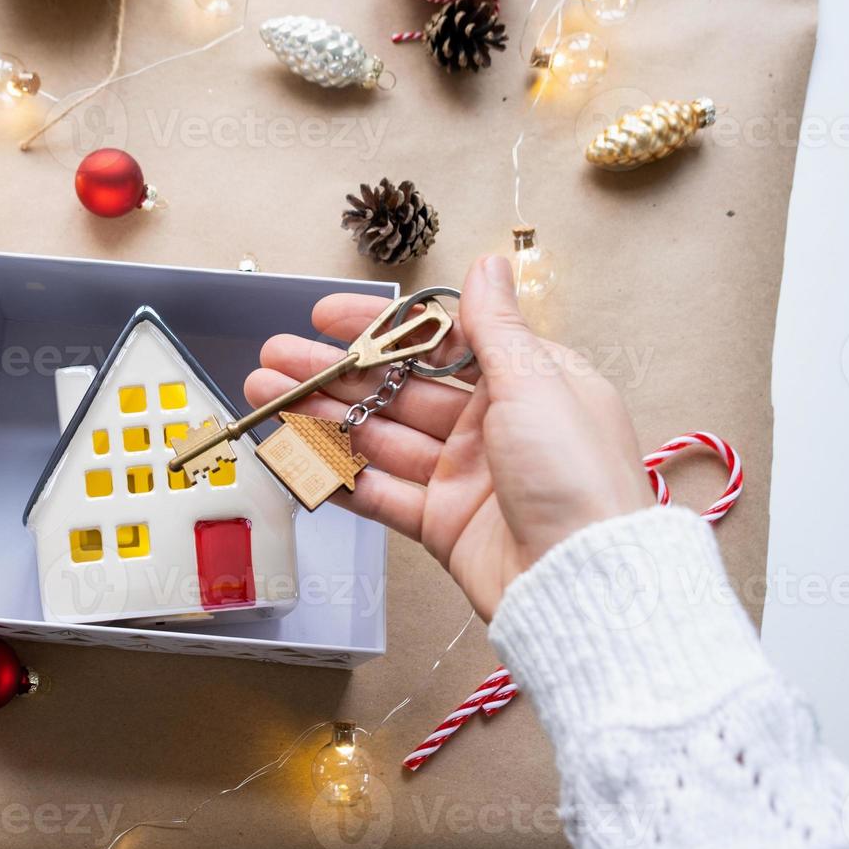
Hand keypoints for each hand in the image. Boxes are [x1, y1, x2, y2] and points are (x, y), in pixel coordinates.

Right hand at [244, 255, 654, 620]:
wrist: (583, 583)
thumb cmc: (578, 479)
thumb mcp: (538, 383)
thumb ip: (496, 326)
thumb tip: (488, 265)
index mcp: (523, 383)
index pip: (438, 340)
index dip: (379, 328)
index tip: (327, 316)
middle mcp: (490, 427)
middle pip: (396, 389)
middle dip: (332, 372)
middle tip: (276, 358)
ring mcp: (462, 477)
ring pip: (378, 437)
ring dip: (320, 417)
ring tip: (266, 397)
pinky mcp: (441, 524)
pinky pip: (377, 492)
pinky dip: (336, 475)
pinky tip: (295, 455)